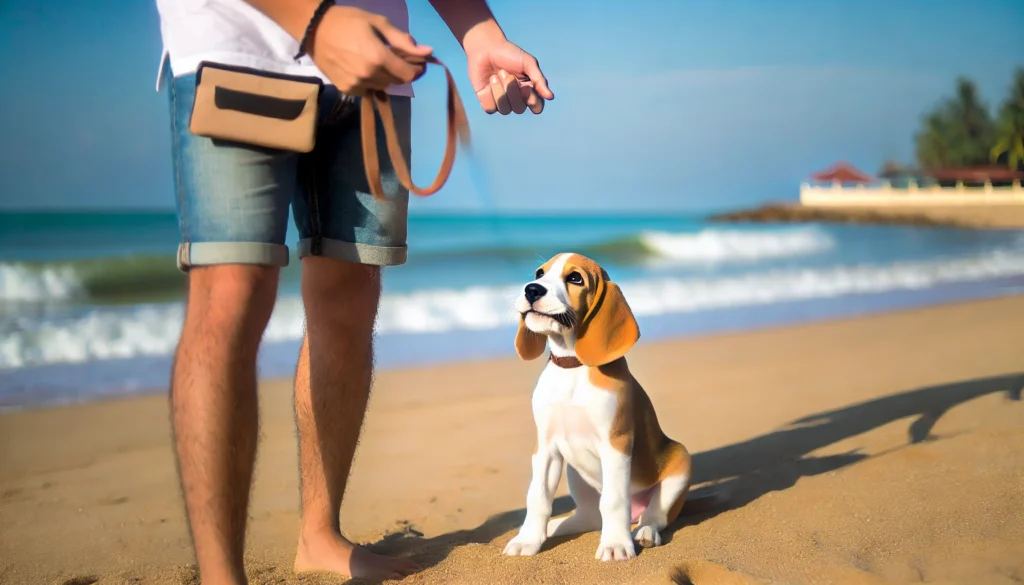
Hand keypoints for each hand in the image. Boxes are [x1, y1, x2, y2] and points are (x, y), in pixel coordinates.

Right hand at [308, 6, 433, 94]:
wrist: (314, 29)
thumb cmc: (348, 21)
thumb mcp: (378, 23)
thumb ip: (402, 40)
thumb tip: (427, 51)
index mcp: (378, 57)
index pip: (407, 75)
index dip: (415, 70)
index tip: (415, 63)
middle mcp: (369, 75)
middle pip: (395, 81)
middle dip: (398, 70)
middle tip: (393, 58)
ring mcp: (356, 84)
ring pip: (382, 86)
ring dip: (384, 77)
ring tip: (375, 62)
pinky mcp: (346, 89)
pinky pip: (367, 90)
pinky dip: (369, 82)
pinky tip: (362, 68)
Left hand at [466, 39, 552, 114]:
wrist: (485, 48)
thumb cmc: (509, 54)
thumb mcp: (528, 63)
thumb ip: (539, 80)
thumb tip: (551, 97)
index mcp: (529, 90)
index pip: (537, 107)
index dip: (532, 101)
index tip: (526, 87)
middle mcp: (517, 99)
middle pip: (519, 109)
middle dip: (512, 91)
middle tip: (505, 73)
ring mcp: (502, 102)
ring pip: (504, 110)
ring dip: (499, 91)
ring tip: (495, 76)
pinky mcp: (488, 102)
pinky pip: (490, 109)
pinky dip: (489, 96)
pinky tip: (488, 83)